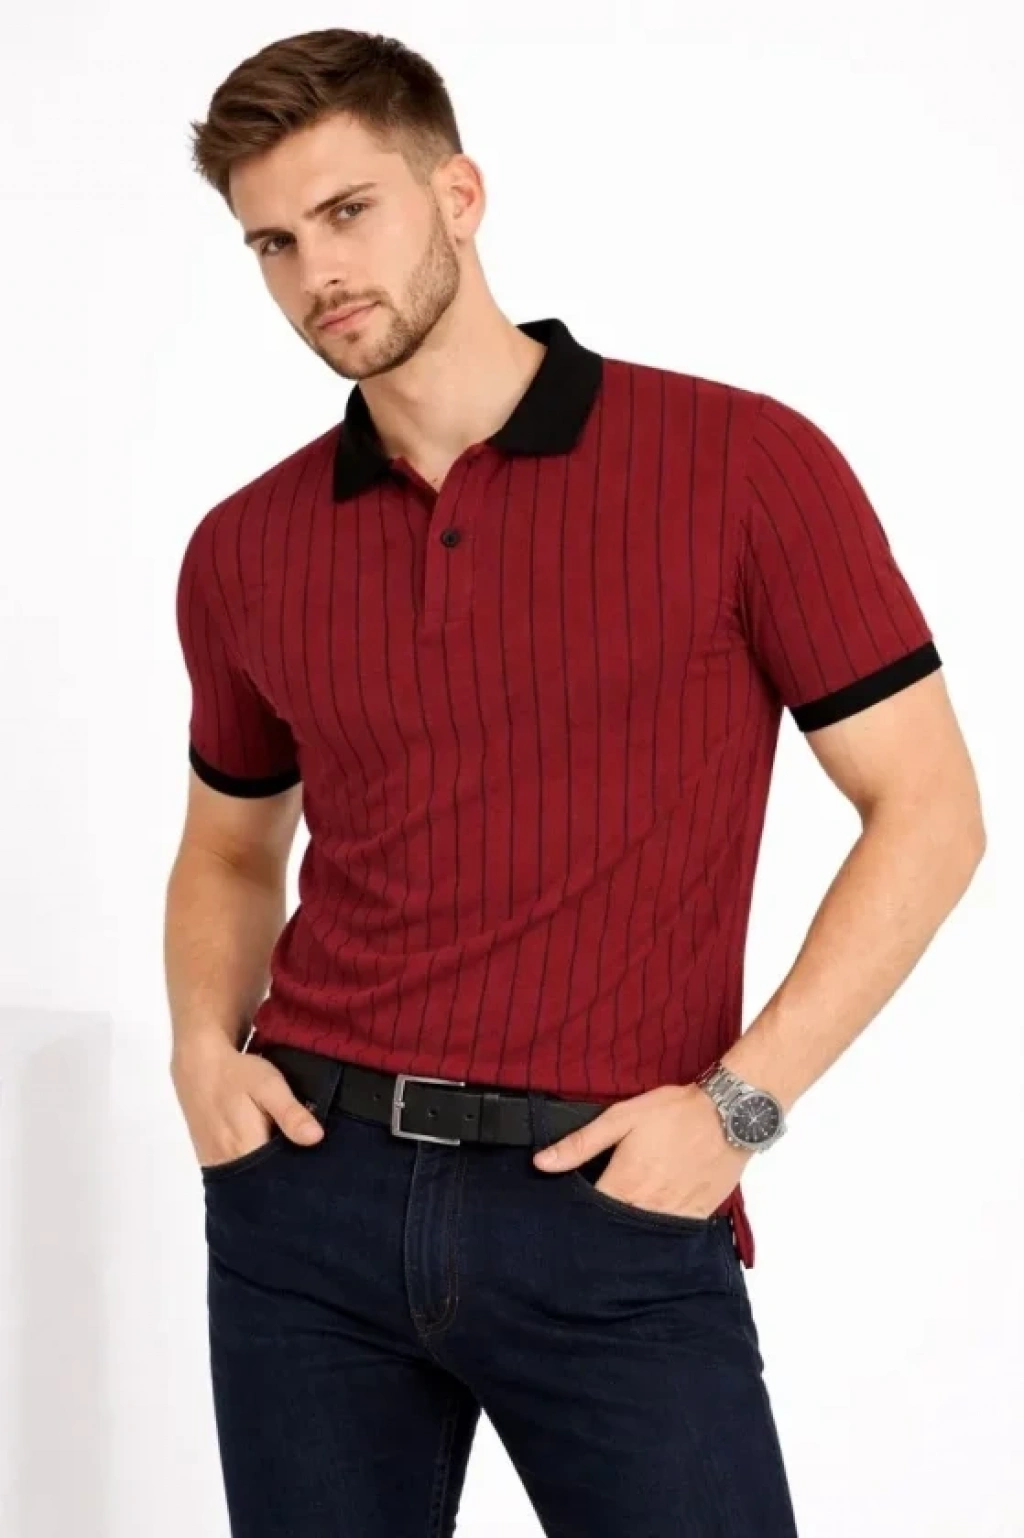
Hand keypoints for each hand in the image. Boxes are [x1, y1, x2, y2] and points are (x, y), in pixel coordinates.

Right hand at [171, 1039, 323, 1167]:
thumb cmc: (236, 1074)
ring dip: (269, 1172)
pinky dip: (253, 1167)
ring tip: (290, 1155)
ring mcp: (217, 1163)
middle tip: (306, 1159)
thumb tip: (316, 1138)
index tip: (316, 1169)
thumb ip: (290, 1113)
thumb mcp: (269, 1086)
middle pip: (264, 1184)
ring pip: (250, 1179)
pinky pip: (238, 1172)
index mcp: (246, 1151)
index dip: (299, 1177)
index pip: (279, 1181)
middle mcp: (229, 1165)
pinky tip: (266, 1151)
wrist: (197, 1066)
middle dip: (285, 1175)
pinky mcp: (211, 1158)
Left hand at [533, 1082, 751, 1218]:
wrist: (729, 1114)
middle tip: (592, 1224)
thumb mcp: (621, 1117)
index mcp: (623, 1184)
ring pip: (642, 1237)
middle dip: (602, 1228)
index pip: (590, 1215)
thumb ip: (580, 1144)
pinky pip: (671, 1235)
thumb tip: (541, 1163)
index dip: (577, 1215)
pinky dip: (659, 1233)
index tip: (568, 1214)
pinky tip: (652, 1223)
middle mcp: (646, 1206)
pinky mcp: (696, 1215)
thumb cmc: (675, 1112)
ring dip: (630, 1233)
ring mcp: (673, 1215)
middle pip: (615, 1230)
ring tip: (620, 1226)